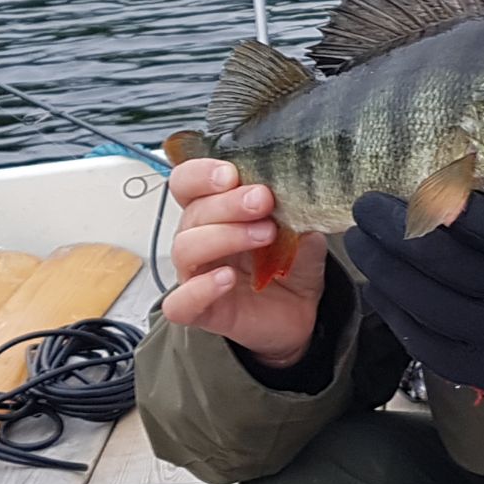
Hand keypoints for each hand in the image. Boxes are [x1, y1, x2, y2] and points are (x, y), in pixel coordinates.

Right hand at [163, 158, 326, 366]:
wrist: (303, 310)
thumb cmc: (292, 264)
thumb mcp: (302, 228)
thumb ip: (295, 208)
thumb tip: (297, 188)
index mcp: (216, 211)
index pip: (187, 182)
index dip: (201, 174)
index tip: (232, 173)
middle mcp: (199, 238)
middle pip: (192, 212)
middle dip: (229, 203)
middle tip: (263, 200)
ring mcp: (196, 275)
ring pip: (185, 248)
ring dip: (224, 235)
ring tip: (264, 234)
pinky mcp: (202, 310)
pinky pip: (180, 303)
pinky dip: (200, 288)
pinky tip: (227, 278)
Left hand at [345, 192, 483, 404]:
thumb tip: (448, 178)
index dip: (448, 200)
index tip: (417, 182)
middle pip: (444, 260)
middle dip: (393, 226)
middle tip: (366, 205)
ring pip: (423, 300)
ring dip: (381, 265)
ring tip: (360, 240)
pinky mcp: (473, 369)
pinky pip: (421, 337)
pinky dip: (391, 307)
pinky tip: (375, 284)